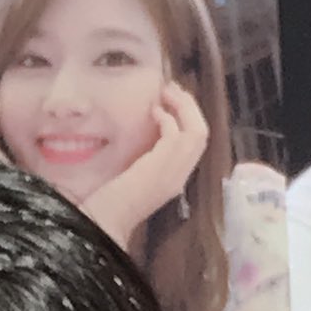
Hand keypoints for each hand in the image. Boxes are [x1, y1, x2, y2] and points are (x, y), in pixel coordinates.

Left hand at [82, 80, 208, 245]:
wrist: (108, 221)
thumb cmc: (115, 203)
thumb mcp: (138, 177)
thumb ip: (149, 159)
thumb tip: (149, 131)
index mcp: (176, 178)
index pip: (197, 143)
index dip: (189, 118)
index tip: (174, 101)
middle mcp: (181, 175)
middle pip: (202, 133)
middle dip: (190, 107)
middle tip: (173, 90)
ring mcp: (175, 171)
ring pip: (197, 131)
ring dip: (183, 106)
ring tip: (167, 93)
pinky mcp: (163, 166)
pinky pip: (176, 134)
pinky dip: (168, 118)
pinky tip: (154, 111)